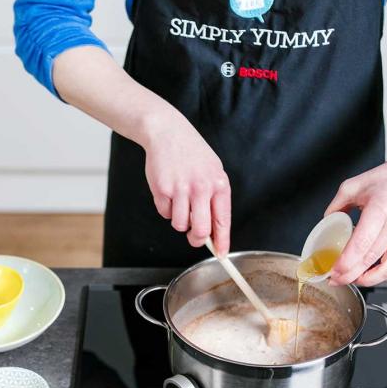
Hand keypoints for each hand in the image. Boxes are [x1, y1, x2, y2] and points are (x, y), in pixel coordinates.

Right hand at [142, 113, 231, 253]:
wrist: (168, 133)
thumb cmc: (191, 154)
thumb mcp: (212, 171)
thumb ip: (214, 199)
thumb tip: (213, 229)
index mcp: (219, 184)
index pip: (223, 221)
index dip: (222, 242)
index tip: (221, 254)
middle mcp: (202, 188)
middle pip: (200, 230)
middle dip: (196, 239)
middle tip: (193, 236)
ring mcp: (181, 189)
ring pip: (179, 224)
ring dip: (178, 220)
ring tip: (179, 202)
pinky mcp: (163, 189)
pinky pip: (164, 213)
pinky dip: (166, 208)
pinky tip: (168, 191)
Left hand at [326, 151, 386, 286]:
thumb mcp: (353, 186)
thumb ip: (335, 206)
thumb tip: (325, 225)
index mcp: (381, 210)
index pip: (362, 243)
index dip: (346, 262)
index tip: (332, 271)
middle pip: (372, 260)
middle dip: (350, 276)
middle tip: (334, 279)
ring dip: (368, 280)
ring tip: (351, 278)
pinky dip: (383, 275)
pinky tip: (369, 273)